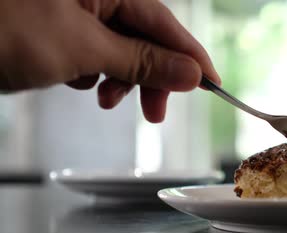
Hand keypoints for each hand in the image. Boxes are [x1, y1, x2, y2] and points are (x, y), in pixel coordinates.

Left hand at [0, 0, 220, 122]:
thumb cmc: (3, 29)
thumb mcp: (82, 50)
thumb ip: (142, 61)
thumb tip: (190, 73)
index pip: (164, 22)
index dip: (190, 57)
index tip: (213, 84)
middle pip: (144, 37)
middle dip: (151, 76)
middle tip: (157, 112)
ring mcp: (75, 12)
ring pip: (120, 50)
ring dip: (121, 79)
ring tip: (106, 99)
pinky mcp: (59, 30)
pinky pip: (94, 54)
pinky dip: (94, 75)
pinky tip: (81, 85)